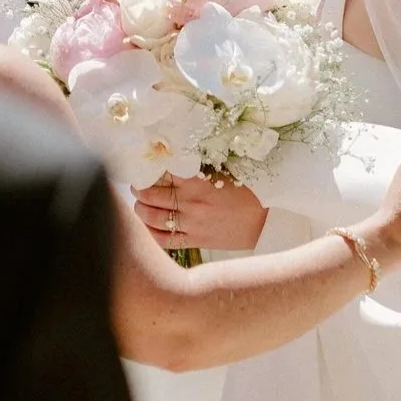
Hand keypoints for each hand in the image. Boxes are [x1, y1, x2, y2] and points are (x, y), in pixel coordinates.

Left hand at [133, 172, 267, 250]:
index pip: (162, 173)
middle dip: (139, 189)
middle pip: (151, 195)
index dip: (149, 168)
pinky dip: (151, 234)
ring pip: (153, 218)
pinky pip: (164, 240)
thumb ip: (198, 169)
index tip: (144, 165)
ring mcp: (191, 225)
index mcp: (198, 183)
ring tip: (138, 204)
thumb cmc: (248, 194)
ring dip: (140, 209)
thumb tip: (173, 159)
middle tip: (136, 185)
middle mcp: (190, 204)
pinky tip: (147, 227)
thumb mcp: (224, 173)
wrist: (265, 222)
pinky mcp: (195, 241)